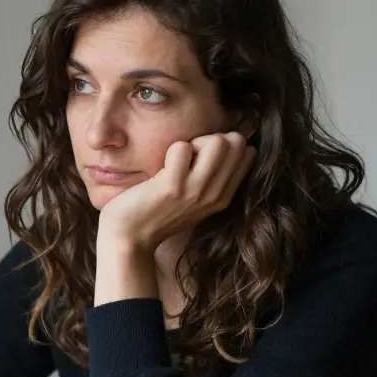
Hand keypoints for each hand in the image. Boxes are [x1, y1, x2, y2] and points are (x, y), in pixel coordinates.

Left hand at [98, 132, 255, 253]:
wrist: (129, 238)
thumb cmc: (157, 212)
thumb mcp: (194, 200)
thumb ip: (212, 178)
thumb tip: (225, 141)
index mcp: (222, 197)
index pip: (247, 153)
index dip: (224, 144)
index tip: (201, 157)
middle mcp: (214, 195)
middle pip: (235, 142)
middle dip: (210, 138)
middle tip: (189, 156)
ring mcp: (195, 192)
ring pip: (217, 142)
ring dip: (193, 143)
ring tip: (177, 161)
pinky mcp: (172, 188)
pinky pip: (181, 148)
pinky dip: (171, 150)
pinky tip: (161, 169)